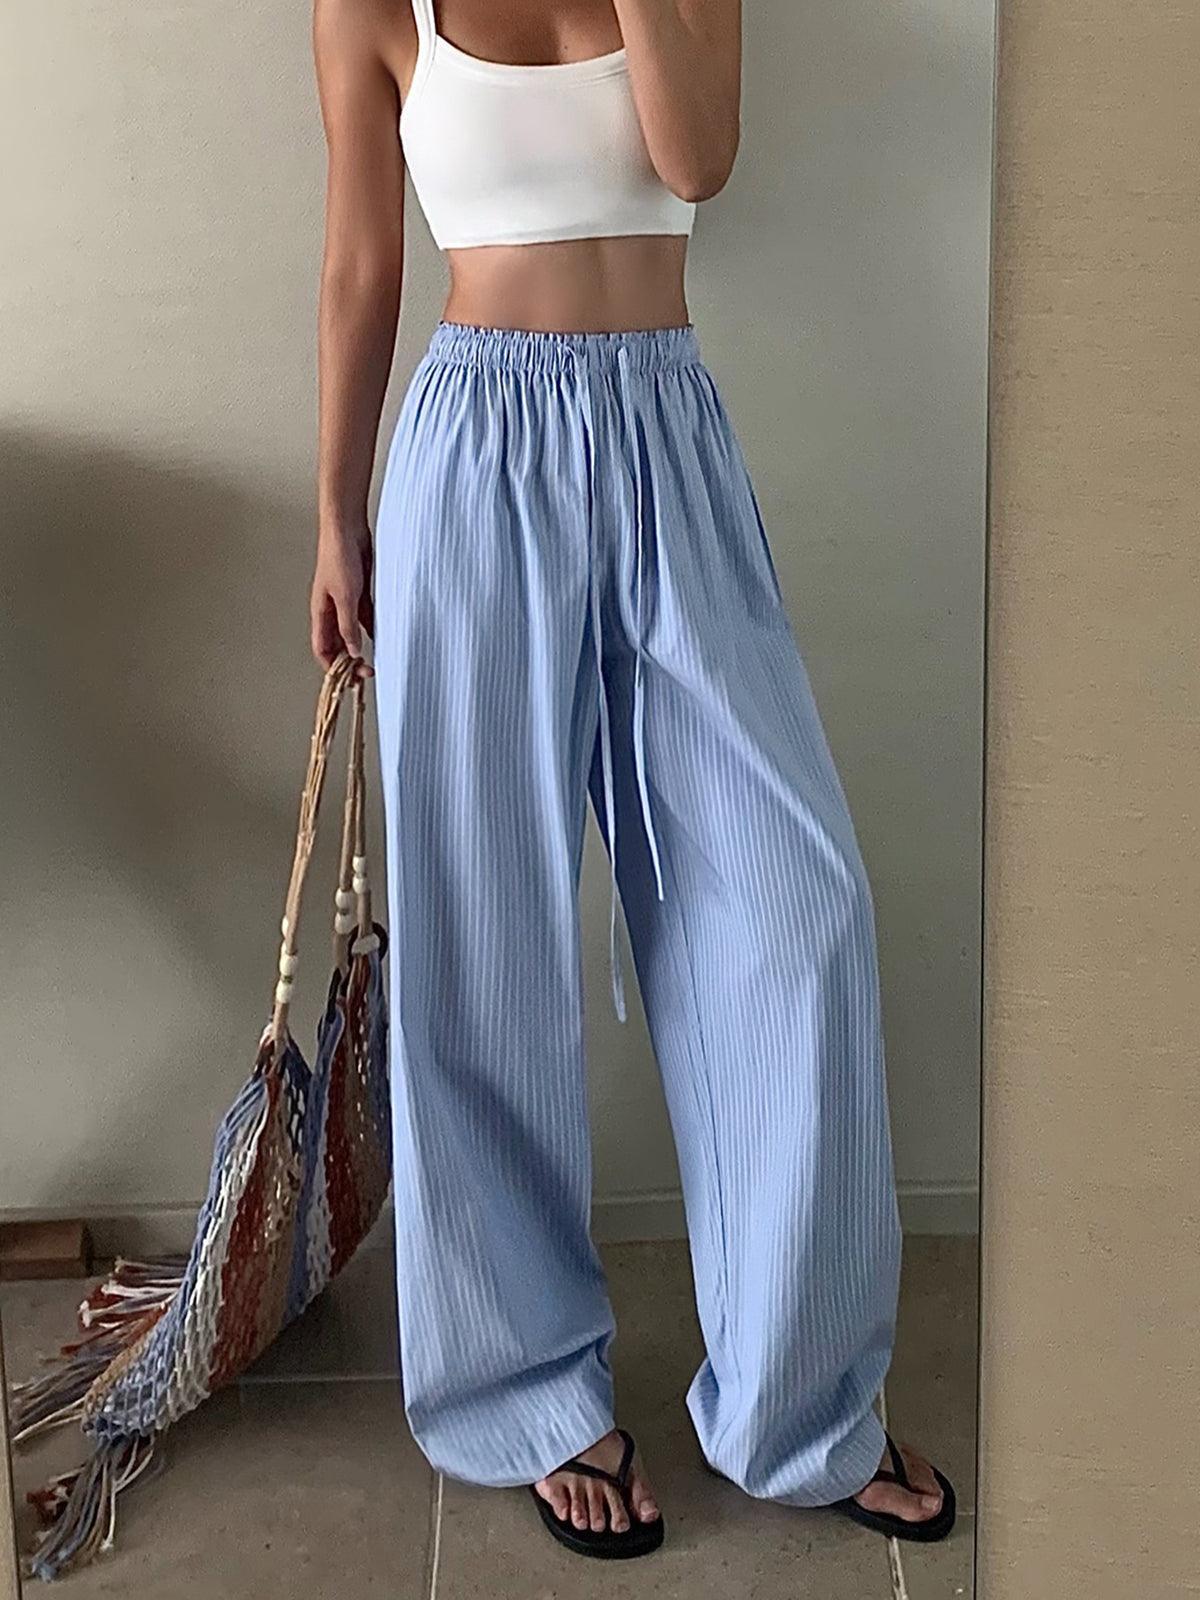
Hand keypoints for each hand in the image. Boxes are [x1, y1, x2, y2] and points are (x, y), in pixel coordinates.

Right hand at [311, 522, 373, 669]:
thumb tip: (353, 652)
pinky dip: (371, 629)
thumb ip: (349, 626)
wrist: (348, 529)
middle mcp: (331, 610)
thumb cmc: (339, 557)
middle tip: (366, 674)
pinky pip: (364, 618)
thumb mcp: (346, 597)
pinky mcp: (360, 592)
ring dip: (361, 646)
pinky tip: (382, 636)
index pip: (322, 649)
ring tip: (375, 660)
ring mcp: (346, 602)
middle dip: (349, 662)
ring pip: (352, 632)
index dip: (332, 667)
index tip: (348, 680)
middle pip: (337, 644)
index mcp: (321, 613)